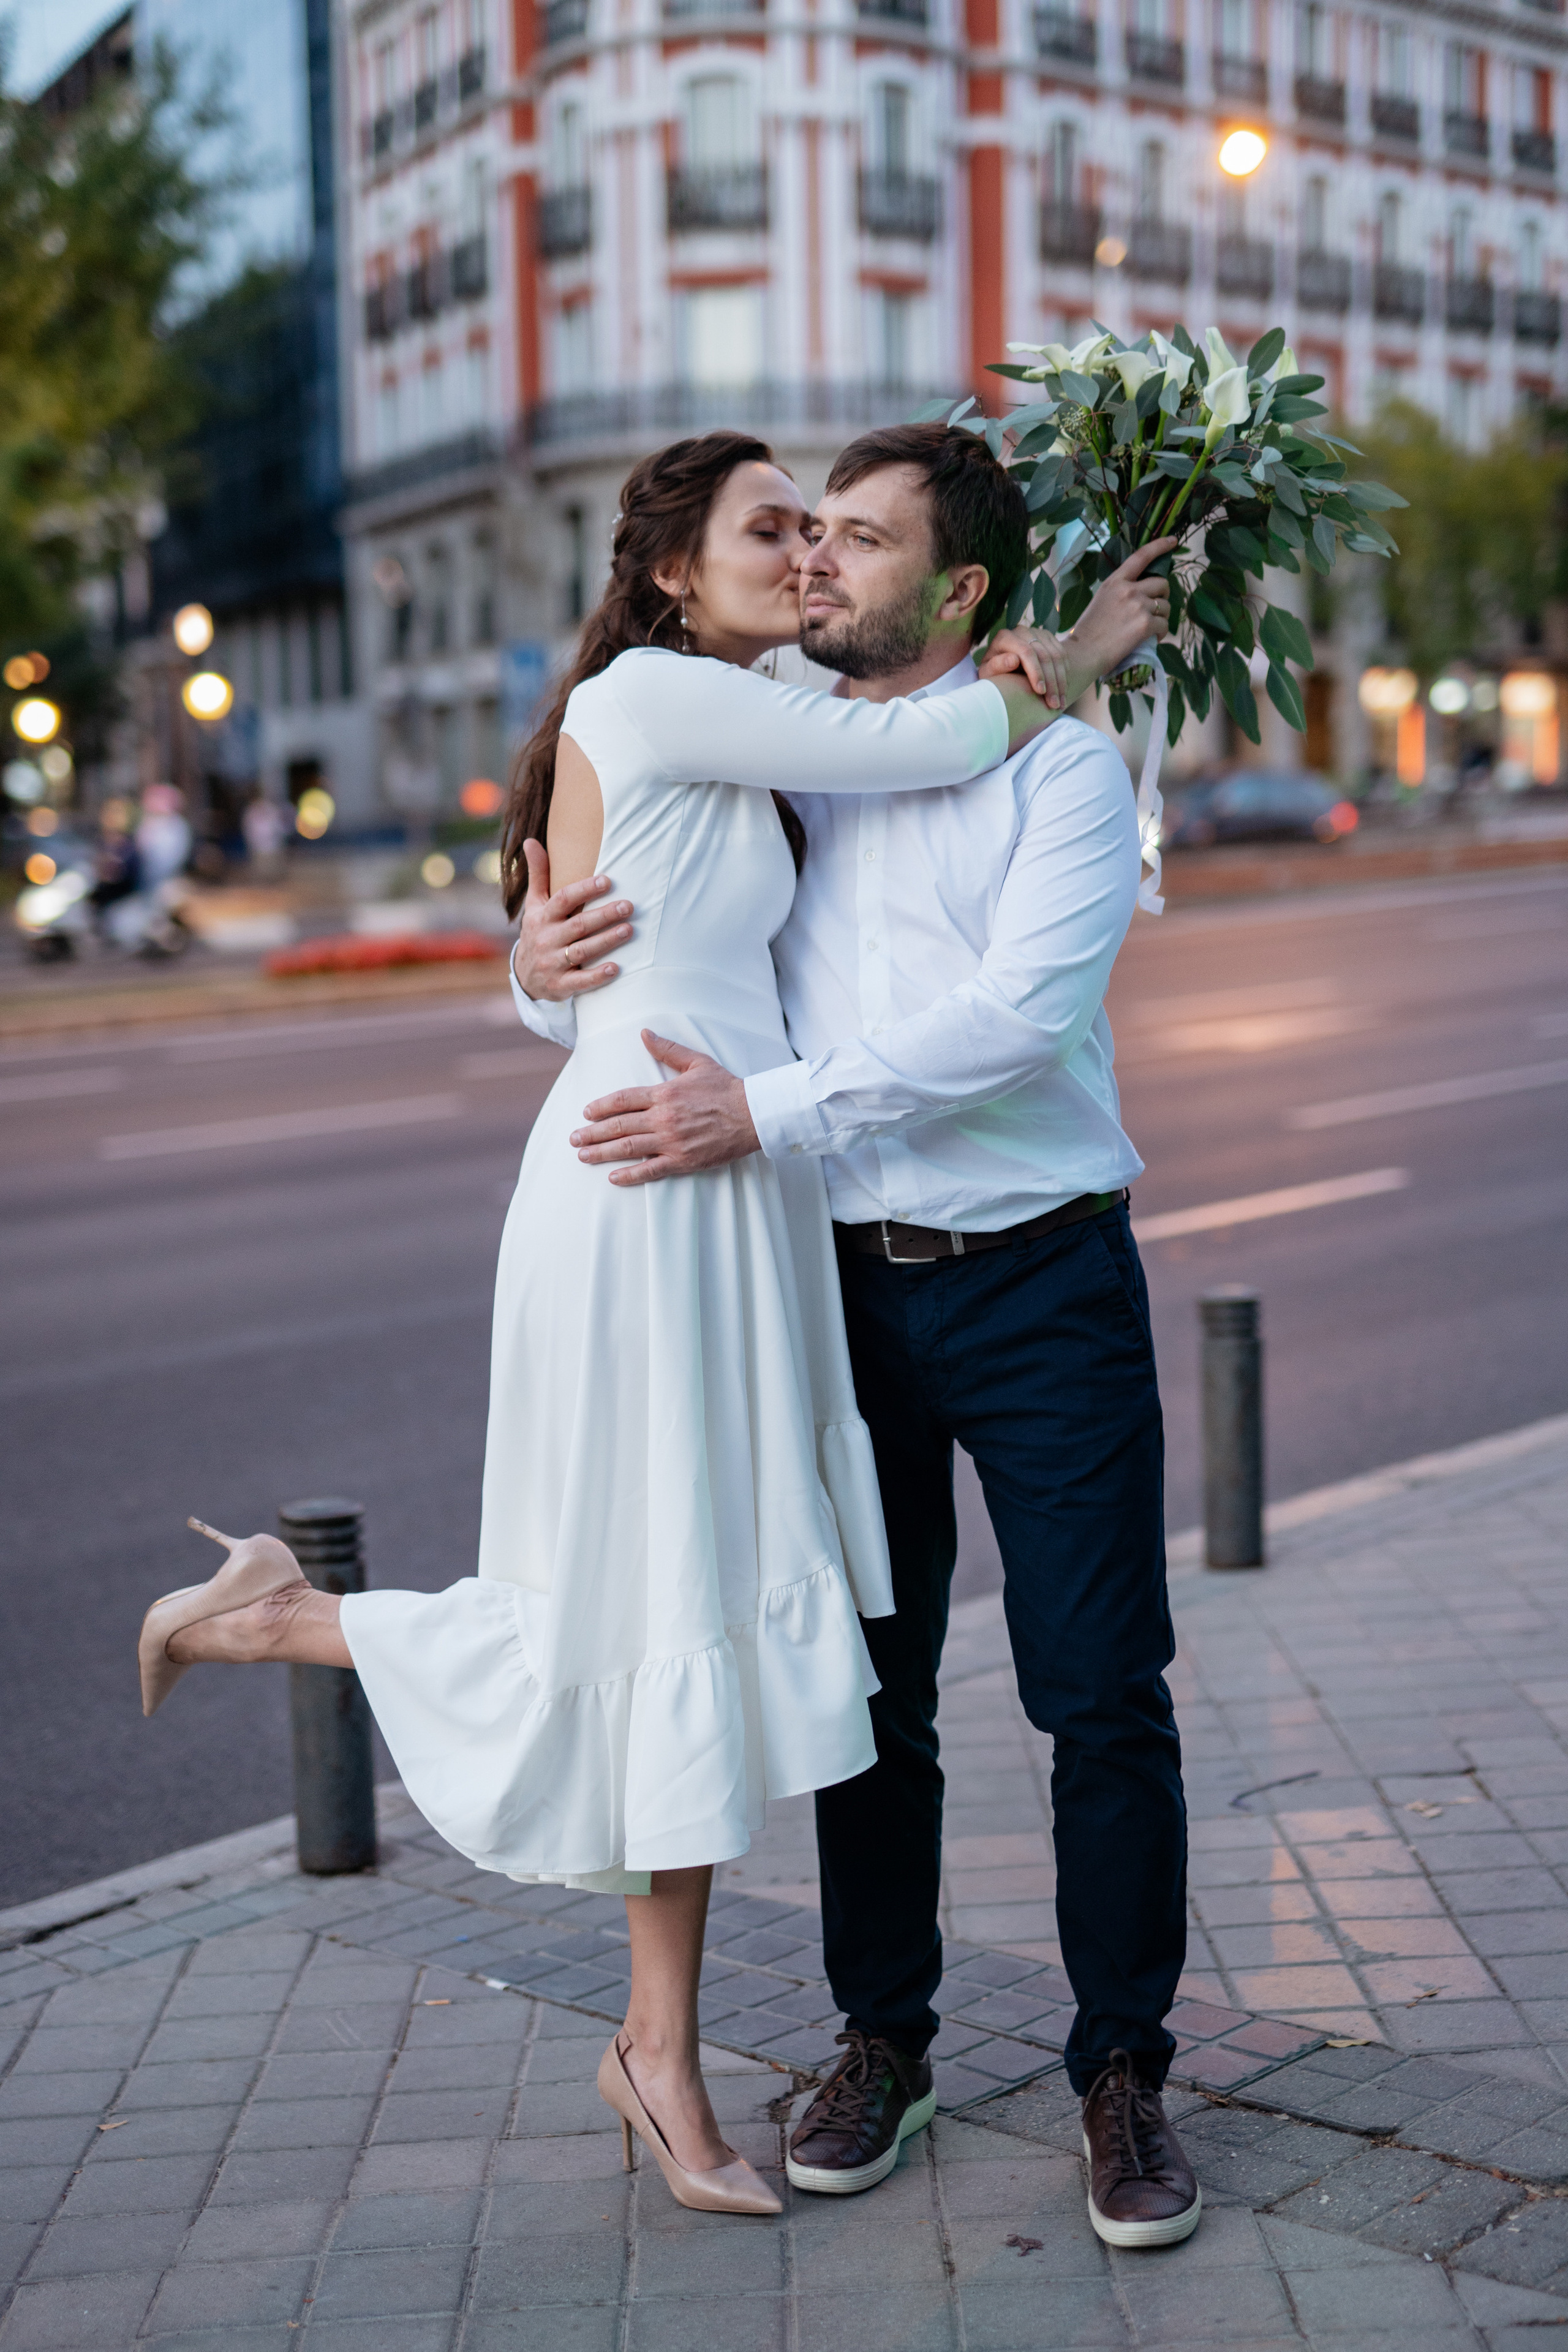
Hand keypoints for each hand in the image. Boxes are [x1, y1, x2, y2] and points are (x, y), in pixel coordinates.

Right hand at [511, 838, 634, 1001]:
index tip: (608, 880)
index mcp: (542, 917)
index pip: (563, 900)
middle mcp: (546, 939)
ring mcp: (552, 964)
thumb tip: (531, 840)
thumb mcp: (534, 905)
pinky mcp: (560, 986)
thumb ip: (538, 874)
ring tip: (629, 930)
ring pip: (582, 951)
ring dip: (607, 941)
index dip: (585, 890)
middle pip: (578, 925)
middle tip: (629, 906)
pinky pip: (581, 981)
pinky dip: (598, 975)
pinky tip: (617, 968)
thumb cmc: (538, 932)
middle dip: (604, 915)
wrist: (525, 977)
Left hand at [570, 1031, 758, 1185]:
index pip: (623, 1100)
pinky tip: (613, 1177)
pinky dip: (630, 1175)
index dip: (601, 1107)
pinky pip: (651, 1170)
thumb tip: (644, 1033)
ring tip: (583, 1156)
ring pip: (628, 1148)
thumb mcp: (697, 1062)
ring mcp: (672, 1141)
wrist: (752, 1115)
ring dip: (602, 1153)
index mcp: (664, 1093)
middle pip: (619, 1126)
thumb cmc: (726, 1088)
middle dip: (592, 1133)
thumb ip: (667, 1050)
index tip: (586, 1113)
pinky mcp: (683, 1160)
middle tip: (573, 1138)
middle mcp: (663, 1118)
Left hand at [978, 628, 1073, 707]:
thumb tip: (1013, 660)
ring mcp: (1037, 632)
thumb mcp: (987, 672)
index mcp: (1005, 637)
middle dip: (1051, 682)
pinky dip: (1064, 674)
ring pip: (1056, 656)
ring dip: (1061, 681)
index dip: (1036, 672)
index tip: (1040, 692)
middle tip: (1054, 705)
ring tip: (1060, 703)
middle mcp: (1022, 631)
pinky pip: (1062, 655)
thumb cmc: (992, 672)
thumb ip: (996, 666)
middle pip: (1044, 655)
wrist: (1000, 665)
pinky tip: (1063, 691)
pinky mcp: (1048, 637)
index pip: (1026, 652)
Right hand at [1066, 538, 1175, 678]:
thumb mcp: (1101, 601)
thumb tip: (1143, 594)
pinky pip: (1164, 625)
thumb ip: (1120, 593)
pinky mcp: (1145, 624)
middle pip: (1162, 584)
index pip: (1141, 556)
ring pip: (1166, 606)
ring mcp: (1138, 605)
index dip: (1160, 546)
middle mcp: (1128, 589)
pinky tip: (1153, 639)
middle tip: (1155, 609)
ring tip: (1151, 629)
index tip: (1173, 541)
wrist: (1082, 654)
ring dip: (1162, 618)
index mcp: (1115, 581)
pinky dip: (1162, 633)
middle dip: (1163, 596)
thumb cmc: (1087, 632)